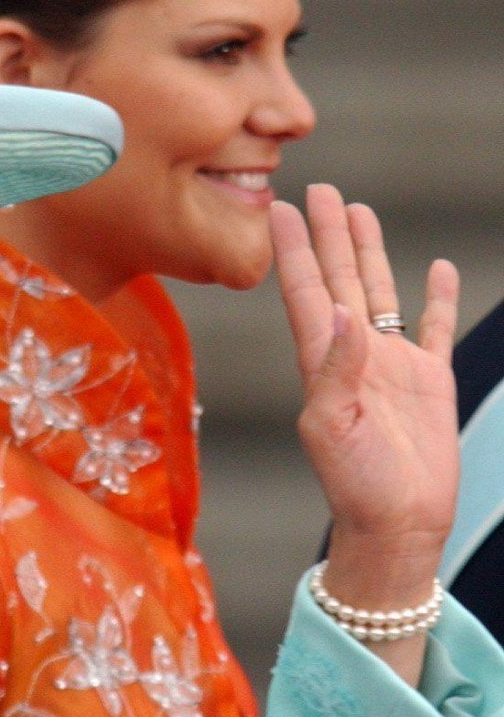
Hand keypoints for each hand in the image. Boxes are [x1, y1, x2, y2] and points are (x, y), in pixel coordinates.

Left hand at [271, 184, 458, 588]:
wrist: (397, 528)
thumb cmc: (356, 488)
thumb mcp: (333, 429)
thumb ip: (336, 369)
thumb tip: (343, 313)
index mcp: (321, 364)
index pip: (305, 293)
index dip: (293, 250)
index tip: (280, 208)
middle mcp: (353, 356)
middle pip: (339, 280)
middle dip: (328, 236)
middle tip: (318, 189)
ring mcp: (392, 366)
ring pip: (378, 293)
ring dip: (369, 254)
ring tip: (359, 212)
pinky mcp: (429, 382)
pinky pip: (434, 328)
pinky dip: (436, 298)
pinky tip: (435, 268)